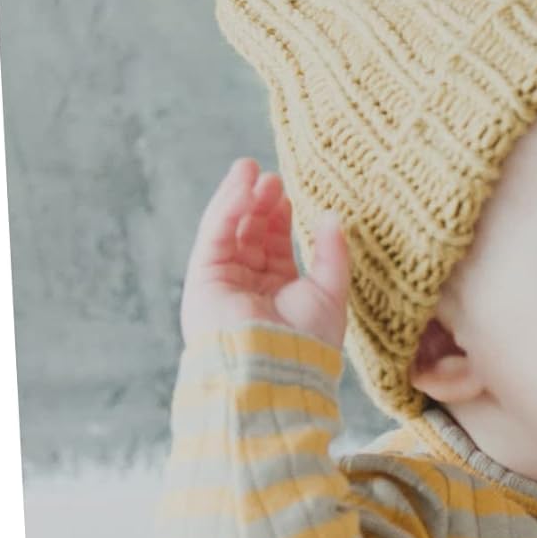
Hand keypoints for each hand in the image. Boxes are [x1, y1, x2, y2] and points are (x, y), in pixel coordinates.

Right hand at [179, 157, 348, 347]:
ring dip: (239, 199)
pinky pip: (214, 236)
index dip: (280, 219)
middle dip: (259, 204)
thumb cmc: (308, 341)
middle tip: (272, 177)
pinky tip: (240, 186)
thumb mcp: (330, 292)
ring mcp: (224, 283)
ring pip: (229, 231)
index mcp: (278, 294)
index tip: (287, 193)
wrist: (277, 368)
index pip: (274, 247)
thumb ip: (331, 254)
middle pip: (250, 236)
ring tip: (250, 169)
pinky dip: (226, 209)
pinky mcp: (203, 279)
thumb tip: (333, 217)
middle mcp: (248, 288)